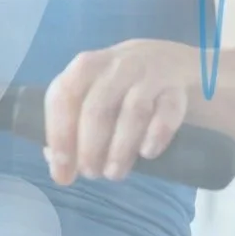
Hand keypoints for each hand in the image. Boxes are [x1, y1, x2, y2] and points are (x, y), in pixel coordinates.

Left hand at [42, 40, 197, 184]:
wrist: (171, 61)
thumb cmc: (120, 87)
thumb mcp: (91, 94)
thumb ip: (71, 125)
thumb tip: (57, 163)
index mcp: (86, 67)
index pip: (64, 96)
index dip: (59, 136)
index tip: (62, 171)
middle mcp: (117, 66)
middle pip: (97, 108)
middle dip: (90, 148)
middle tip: (91, 174)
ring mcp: (150, 74)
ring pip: (134, 111)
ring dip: (121, 148)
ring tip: (115, 173)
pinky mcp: (177, 88)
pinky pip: (168, 111)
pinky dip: (157, 135)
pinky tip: (147, 153)